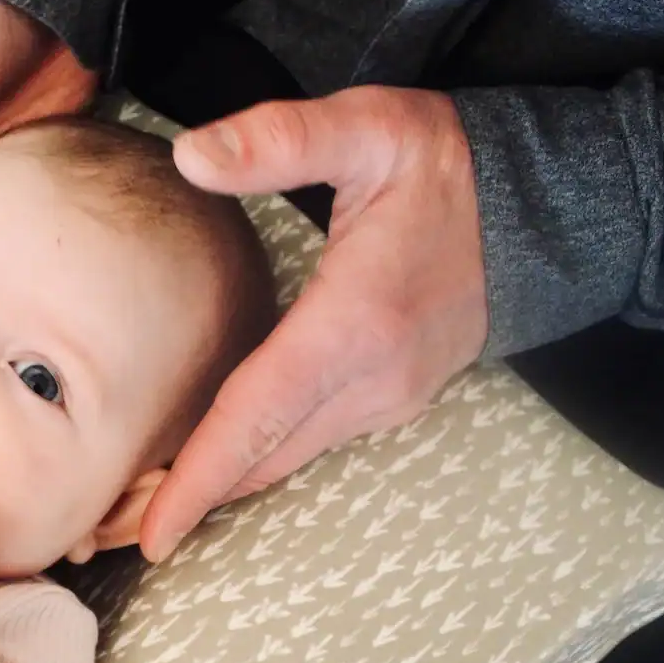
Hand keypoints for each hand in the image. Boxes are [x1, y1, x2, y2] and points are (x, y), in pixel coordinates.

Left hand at [139, 86, 489, 560]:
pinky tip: (219, 455)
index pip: (255, 416)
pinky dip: (260, 456)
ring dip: (224, 479)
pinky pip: (312, 442)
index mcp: (355, 323)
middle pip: (263, 454)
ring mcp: (390, 398)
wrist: (545, 209)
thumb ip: (278, 139)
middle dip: (192, 495)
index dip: (198, 478)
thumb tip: (189, 155)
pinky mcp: (397, 400)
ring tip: (151, 501)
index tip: (152, 534)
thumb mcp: (368, 128)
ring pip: (287, 456)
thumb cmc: (449, 165)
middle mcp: (374, 380)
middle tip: (118, 527)